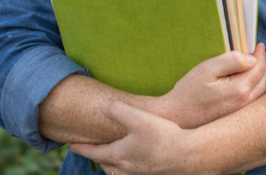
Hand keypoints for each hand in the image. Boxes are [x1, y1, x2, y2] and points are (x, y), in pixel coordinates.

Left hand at [71, 100, 213, 174]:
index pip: (94, 152)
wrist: (188, 155)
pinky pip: (134, 174)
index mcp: (119, 155)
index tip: (72, 146)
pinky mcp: (153, 174)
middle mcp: (126, 168)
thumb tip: (101, 104)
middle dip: (98, 159)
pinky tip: (138, 164)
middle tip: (94, 153)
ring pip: (119, 174)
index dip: (82, 148)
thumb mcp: (139, 118)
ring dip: (113, 167)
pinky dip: (129, 170)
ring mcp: (139, 174)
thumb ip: (118, 110)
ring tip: (113, 161)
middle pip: (105, 166)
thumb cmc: (163, 136)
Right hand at [156, 44, 265, 128]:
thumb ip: (232, 60)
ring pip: (262, 91)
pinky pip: (254, 101)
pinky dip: (255, 88)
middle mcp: (245, 104)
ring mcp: (242, 114)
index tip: (259, 46)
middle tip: (257, 54)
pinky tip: (245, 83)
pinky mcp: (237, 119)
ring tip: (252, 67)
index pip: (260, 67)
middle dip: (263, 65)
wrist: (175, 117)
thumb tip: (252, 59)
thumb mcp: (207, 69)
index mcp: (240, 90)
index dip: (261, 54)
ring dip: (260, 77)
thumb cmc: (189, 91)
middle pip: (265, 79)